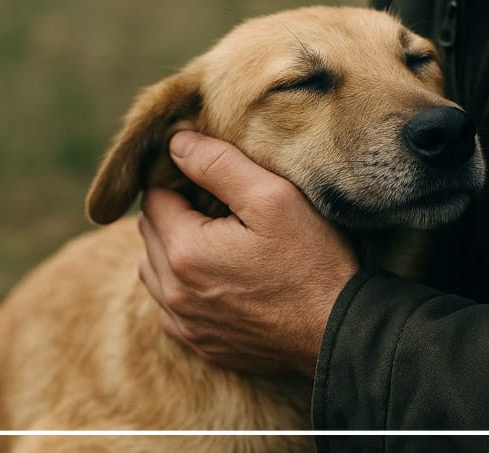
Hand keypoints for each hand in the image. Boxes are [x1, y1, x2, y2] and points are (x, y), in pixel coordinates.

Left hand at [138, 131, 359, 376]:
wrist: (338, 331)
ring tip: (215, 242)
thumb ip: (218, 164)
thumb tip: (176, 143)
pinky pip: (169, 307)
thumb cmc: (312, 261)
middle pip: (149, 233)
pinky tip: (216, 279)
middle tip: (216, 208)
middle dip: (173, 214)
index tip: (209, 183)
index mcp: (184, 251)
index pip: (152, 198)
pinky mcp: (200, 344)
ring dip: (172, 250)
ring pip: (153, 270)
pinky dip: (182, 288)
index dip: (178, 182)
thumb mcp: (273, 197)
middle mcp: (173, 292)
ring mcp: (185, 324)